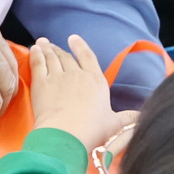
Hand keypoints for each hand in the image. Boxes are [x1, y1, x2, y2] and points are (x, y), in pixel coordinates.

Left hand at [29, 35, 129, 152]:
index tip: (73, 38)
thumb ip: (127, 118)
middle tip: (50, 43)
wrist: (67, 135)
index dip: (80, 46)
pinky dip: (35, 55)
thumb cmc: (92, 131)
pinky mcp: (41, 84)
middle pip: (66, 57)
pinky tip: (33, 50)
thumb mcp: (115, 124)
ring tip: (41, 43)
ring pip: (51, 58)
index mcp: (95, 81)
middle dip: (59, 49)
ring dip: (46, 49)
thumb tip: (141, 116)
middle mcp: (77, 75)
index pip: (88, 57)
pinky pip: (38, 64)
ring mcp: (58, 77)